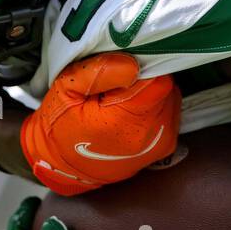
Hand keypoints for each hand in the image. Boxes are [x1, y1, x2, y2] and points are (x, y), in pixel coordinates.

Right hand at [21, 52, 179, 195]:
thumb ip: (98, 72)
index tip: (121, 68)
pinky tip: (130, 111)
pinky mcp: (165, 146)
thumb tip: (133, 63)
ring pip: (170, 97)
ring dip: (150, 92)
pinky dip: (154, 105)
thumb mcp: (65, 90)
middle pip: (165, 87)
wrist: (62, 166)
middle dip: (145, 79)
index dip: (142, 67)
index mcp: (126, 121)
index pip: (157, 79)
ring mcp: (162, 143)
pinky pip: (170, 111)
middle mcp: (151, 134)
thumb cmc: (60, 125)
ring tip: (121, 99)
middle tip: (116, 85)